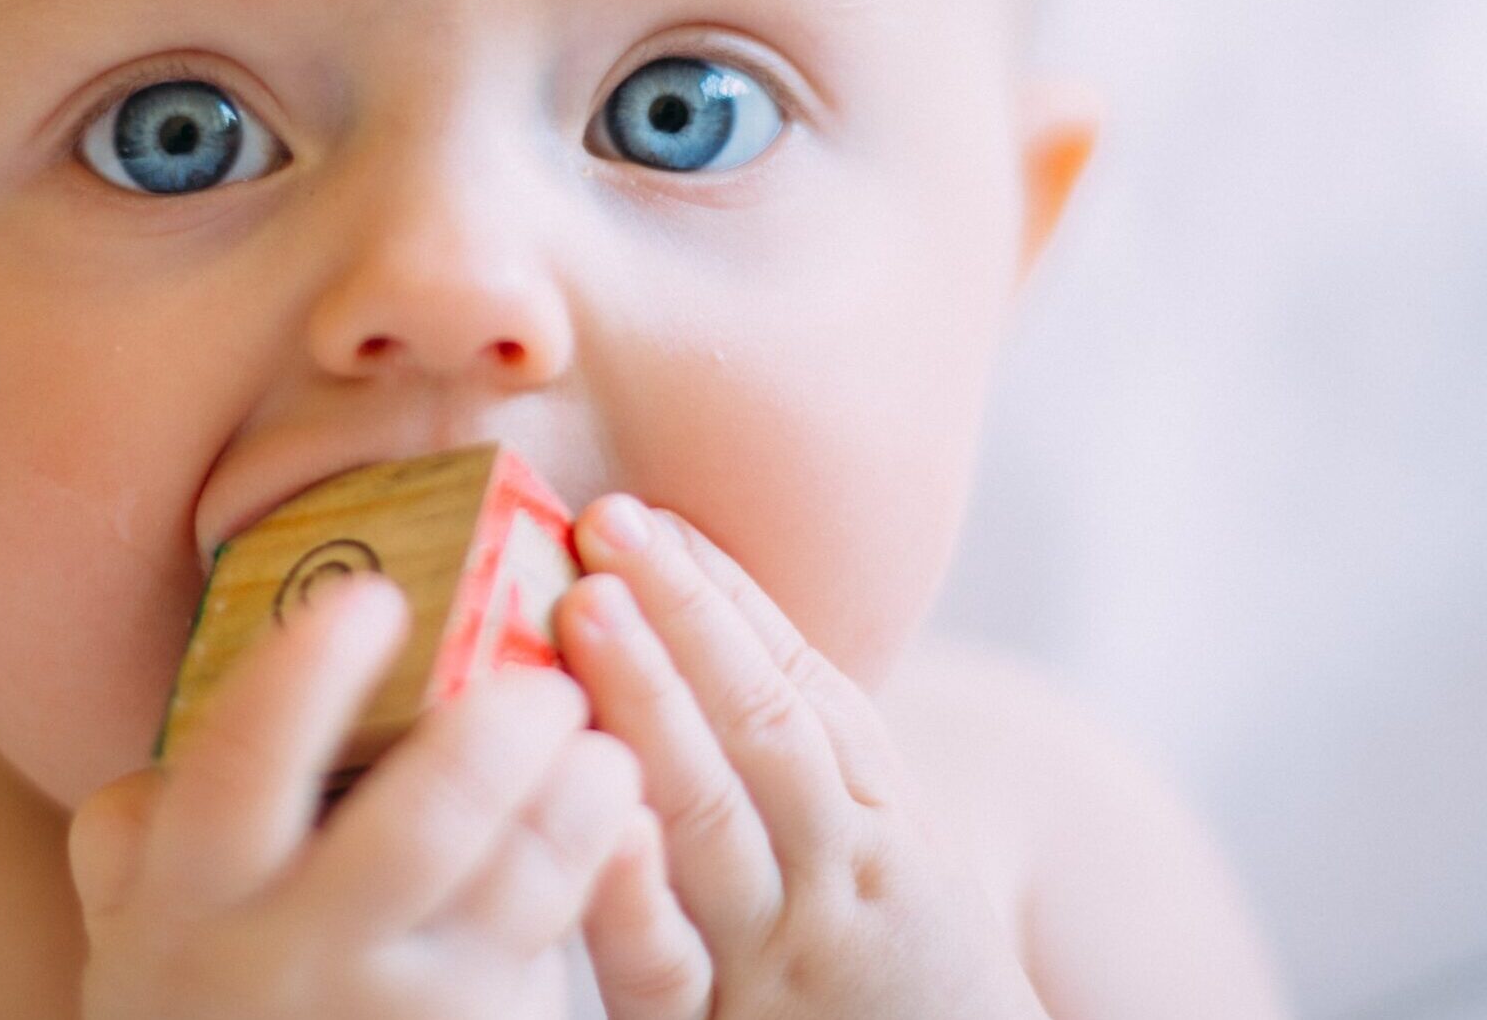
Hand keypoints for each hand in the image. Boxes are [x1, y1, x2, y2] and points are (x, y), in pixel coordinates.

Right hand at [69, 574, 645, 1019]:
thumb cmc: (198, 1004)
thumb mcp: (134, 926)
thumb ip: (140, 827)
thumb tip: (183, 725)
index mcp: (193, 902)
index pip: (243, 769)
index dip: (311, 675)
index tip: (373, 598)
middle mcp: (297, 960)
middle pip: (422, 828)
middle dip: (499, 732)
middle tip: (543, 678)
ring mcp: (402, 1016)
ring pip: (523, 891)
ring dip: (581, 801)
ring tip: (604, 746)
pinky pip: (557, 951)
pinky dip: (601, 877)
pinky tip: (616, 828)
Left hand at [556, 497, 1048, 1019]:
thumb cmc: (903, 986)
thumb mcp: (890, 866)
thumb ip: (813, 767)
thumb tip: (709, 634)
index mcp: (880, 822)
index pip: (801, 688)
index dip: (721, 596)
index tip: (648, 514)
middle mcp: (841, 876)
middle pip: (761, 728)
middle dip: (682, 619)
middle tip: (608, 526)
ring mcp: (782, 957)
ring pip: (715, 818)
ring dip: (649, 704)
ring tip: (584, 609)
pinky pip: (671, 967)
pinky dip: (637, 894)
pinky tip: (603, 822)